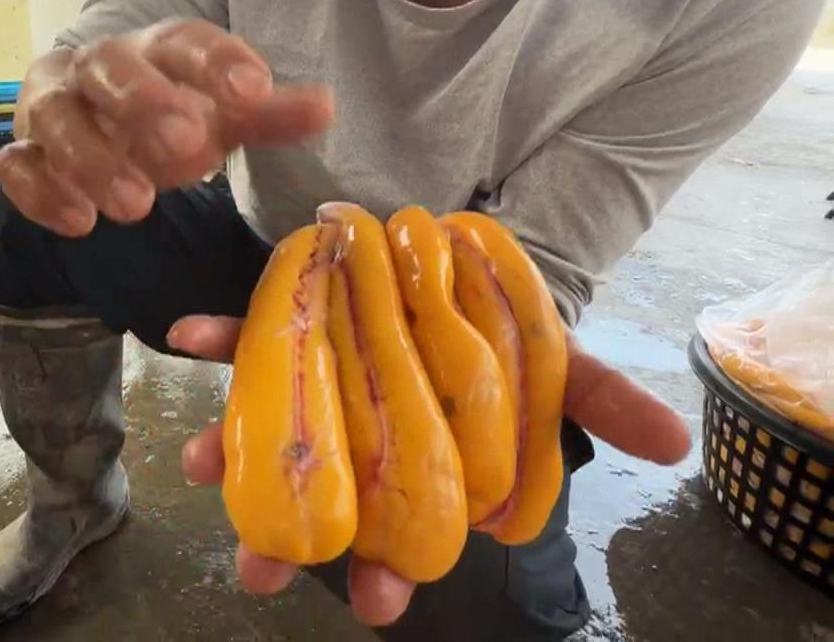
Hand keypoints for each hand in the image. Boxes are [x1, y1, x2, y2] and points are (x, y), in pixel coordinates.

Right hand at [0, 19, 334, 236]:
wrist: (92, 127)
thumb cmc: (166, 119)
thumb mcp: (220, 116)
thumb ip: (266, 115)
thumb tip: (326, 108)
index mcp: (156, 51)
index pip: (184, 41)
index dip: (217, 61)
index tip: (254, 90)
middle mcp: (98, 69)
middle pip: (110, 68)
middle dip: (145, 103)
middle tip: (187, 144)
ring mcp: (54, 108)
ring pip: (56, 117)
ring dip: (94, 158)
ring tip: (138, 206)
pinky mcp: (24, 152)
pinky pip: (18, 167)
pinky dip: (42, 192)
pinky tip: (80, 223)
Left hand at [167, 314, 691, 626]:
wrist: (455, 262)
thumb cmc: (498, 333)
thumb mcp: (551, 366)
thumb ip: (600, 403)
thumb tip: (679, 444)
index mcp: (413, 458)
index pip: (400, 529)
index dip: (389, 569)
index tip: (380, 605)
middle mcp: (354, 429)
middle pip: (317, 494)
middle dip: (287, 538)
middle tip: (262, 573)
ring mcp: (312, 381)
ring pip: (266, 428)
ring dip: (228, 448)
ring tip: (201, 463)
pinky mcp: (287, 326)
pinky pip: (242, 334)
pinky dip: (214, 336)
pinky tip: (186, 337)